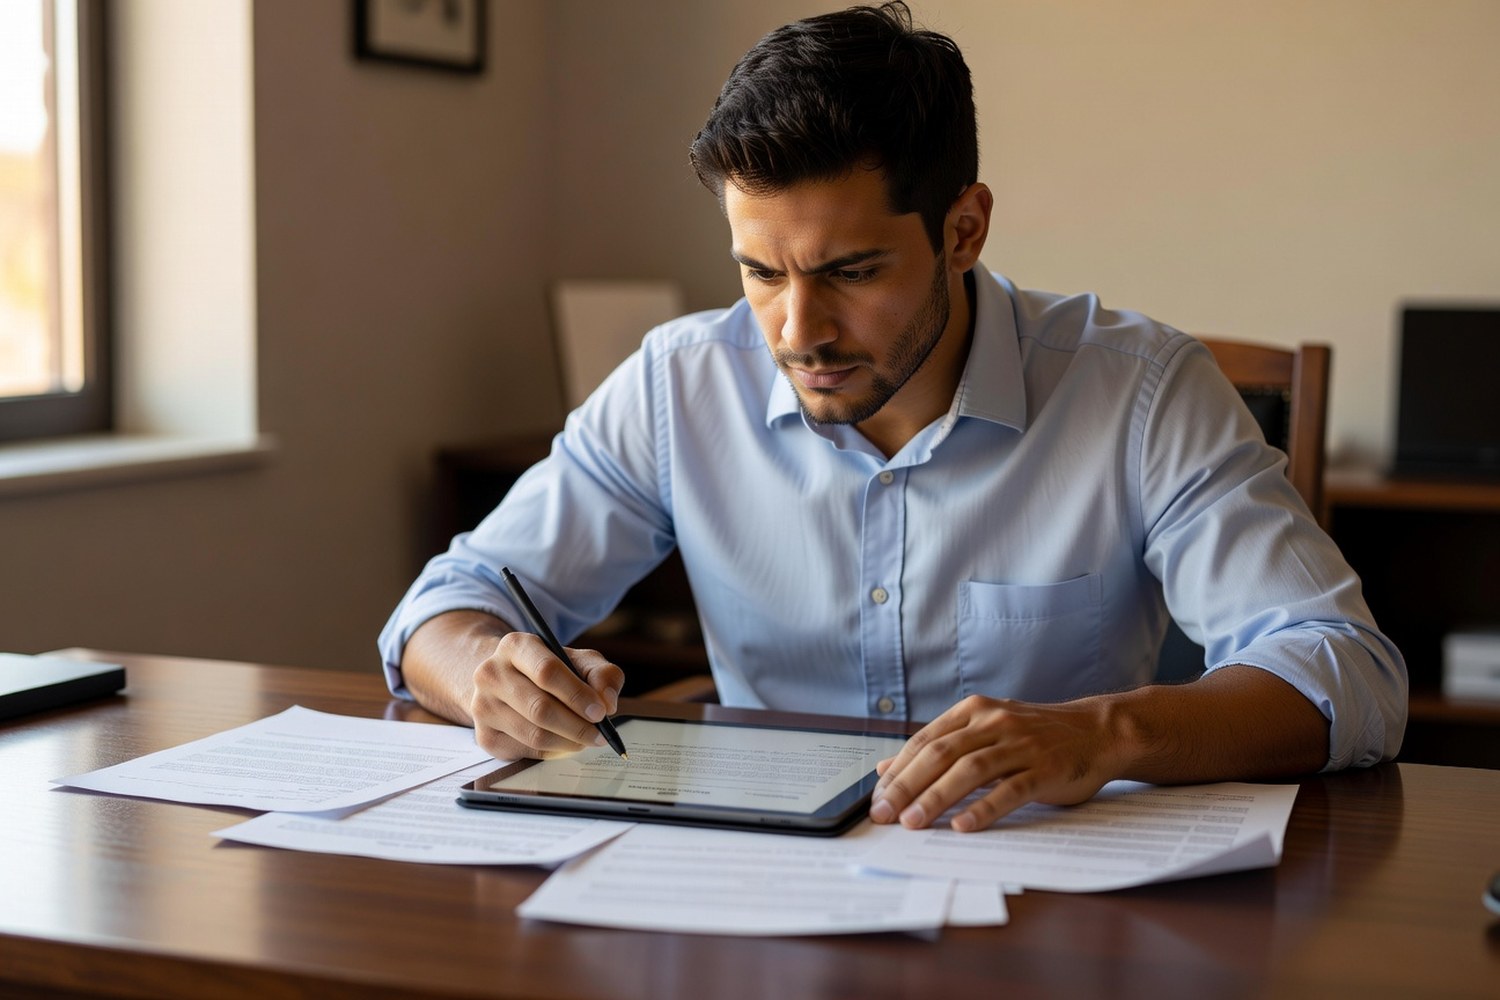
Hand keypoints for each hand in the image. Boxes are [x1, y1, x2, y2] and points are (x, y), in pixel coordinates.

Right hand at [468, 632, 623, 759]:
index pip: (547, 672)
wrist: (507, 682)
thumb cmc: (550, 670)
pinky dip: (553, 751)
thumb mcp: (578, 660)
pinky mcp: (484, 735)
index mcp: (515, 646)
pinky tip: (564, 742)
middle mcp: (491, 673)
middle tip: (600, 734)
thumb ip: (602, 674)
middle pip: (539, 708)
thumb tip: (608, 702)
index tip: (601, 712)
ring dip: (568, 741)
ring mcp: (483, 706)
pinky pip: (526, 751)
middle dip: (577, 725)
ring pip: (534, 734)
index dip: (577, 695)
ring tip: (587, 739)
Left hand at [868, 694, 1127, 831]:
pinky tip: (963, 826)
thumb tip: (886, 768)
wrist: (1096, 731)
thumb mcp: (983, 731)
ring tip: (913, 822)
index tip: (877, 799)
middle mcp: (994, 723)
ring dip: (937, 798)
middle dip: (907, 786)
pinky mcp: (1045, 769)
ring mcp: (1021, 745)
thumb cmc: (1034, 736)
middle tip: (884, 814)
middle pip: (941, 754)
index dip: (898, 771)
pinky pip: (1010, 790)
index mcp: (974, 712)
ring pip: (970, 770)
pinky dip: (984, 808)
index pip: (925, 741)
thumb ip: (938, 748)